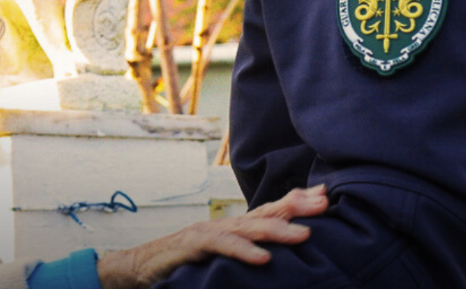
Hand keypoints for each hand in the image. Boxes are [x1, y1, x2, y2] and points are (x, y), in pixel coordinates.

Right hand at [96, 185, 327, 288]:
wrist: (139, 268)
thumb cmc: (182, 266)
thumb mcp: (221, 260)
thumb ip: (245, 253)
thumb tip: (277, 259)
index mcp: (234, 229)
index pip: (270, 210)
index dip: (296, 202)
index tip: (325, 196)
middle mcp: (224, 225)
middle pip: (264, 212)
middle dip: (295, 207)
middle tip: (324, 204)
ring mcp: (208, 233)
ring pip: (247, 227)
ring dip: (276, 229)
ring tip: (304, 234)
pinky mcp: (192, 246)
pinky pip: (221, 247)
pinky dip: (243, 252)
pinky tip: (264, 259)